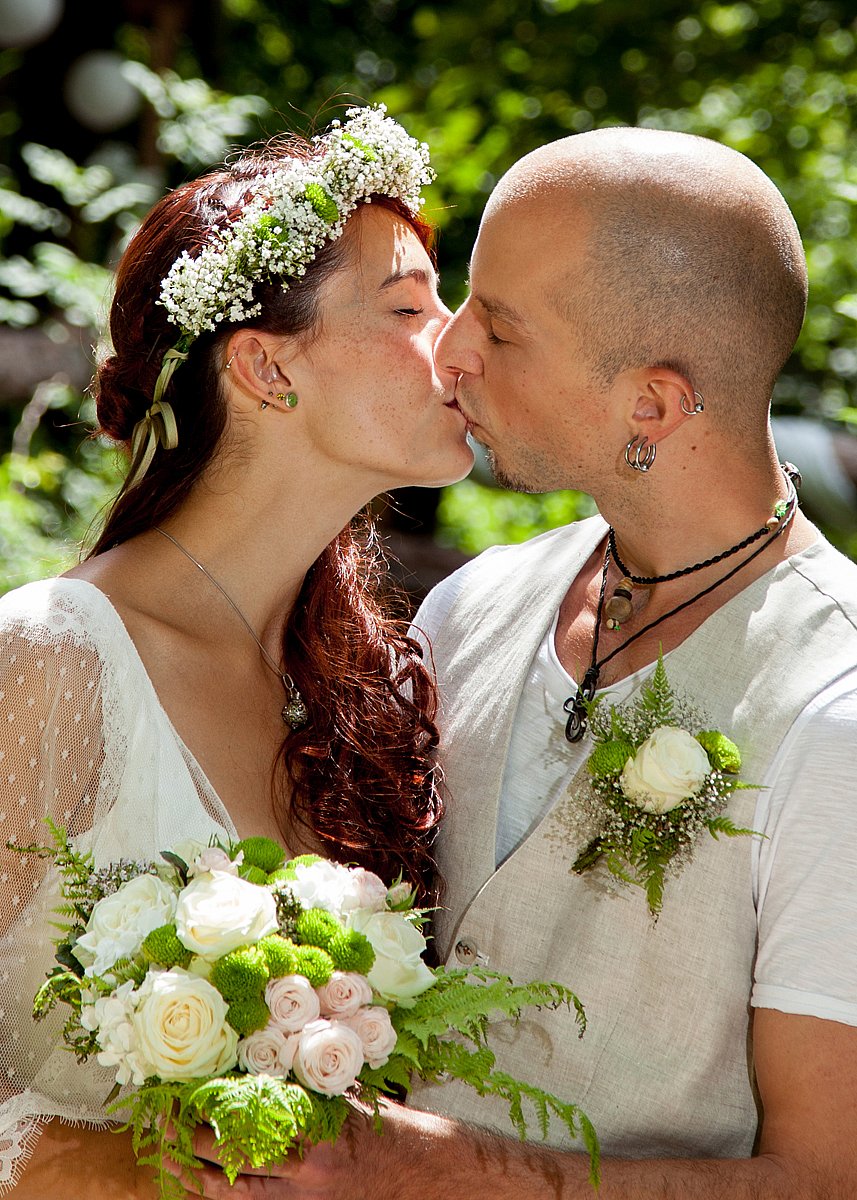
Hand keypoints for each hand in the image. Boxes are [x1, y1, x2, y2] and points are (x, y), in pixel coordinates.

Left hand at [161, 1103, 399, 1198]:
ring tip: (165, 1157)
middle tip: (163, 1122)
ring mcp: (298, 1198)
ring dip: (193, 1174)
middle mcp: (303, 1169)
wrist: (410, 1170)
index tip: (185, 1094)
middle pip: (233, 1158)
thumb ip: (301, 1084)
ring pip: (232, 1191)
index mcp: (314, 1132)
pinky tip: (194, 1182)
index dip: (213, 1108)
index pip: (252, 1119)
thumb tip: (256, 1064)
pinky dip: (217, 1194)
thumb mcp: (341, 1096)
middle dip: (191, 1141)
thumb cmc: (378, 1126)